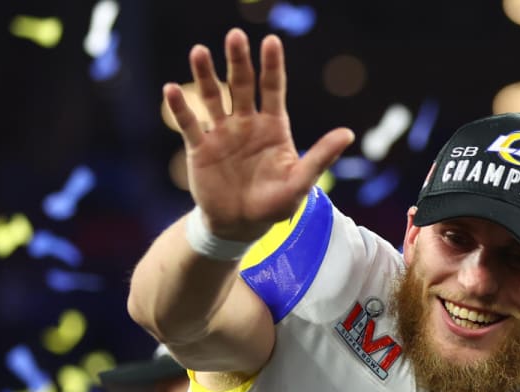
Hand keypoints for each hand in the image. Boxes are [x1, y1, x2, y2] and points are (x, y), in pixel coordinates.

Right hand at [162, 28, 353, 240]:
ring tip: (199, 52)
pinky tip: (171, 89)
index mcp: (273, 126)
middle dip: (238, 61)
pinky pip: (189, 123)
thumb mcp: (300, 183)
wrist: (239, 226)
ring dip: (205, 75)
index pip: (272, 88)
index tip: (271, 41)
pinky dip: (180, 107)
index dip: (272, 65)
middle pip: (242, 85)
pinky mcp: (200, 148)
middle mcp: (246, 123)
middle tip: (235, 36)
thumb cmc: (274, 205)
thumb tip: (348, 133)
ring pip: (212, 97)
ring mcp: (222, 133)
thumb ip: (320, 156)